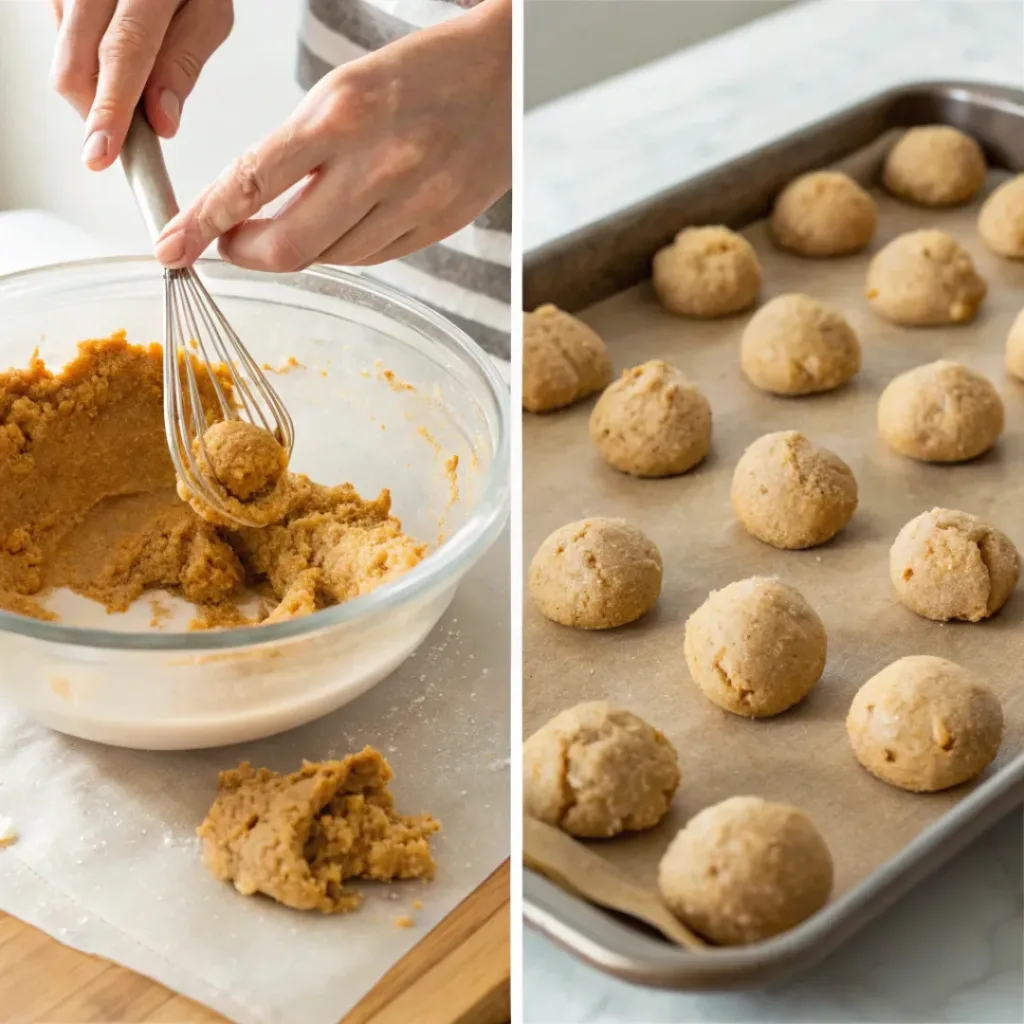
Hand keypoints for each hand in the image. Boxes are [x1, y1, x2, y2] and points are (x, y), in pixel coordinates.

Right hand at [49, 0, 233, 169]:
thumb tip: (161, 122)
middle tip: (121, 135)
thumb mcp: (209, 13)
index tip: (101, 153)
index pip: (123, 53)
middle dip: (95, 113)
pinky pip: (59, 35)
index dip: (110, 109)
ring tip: (128, 71)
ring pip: (63, 54)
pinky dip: (84, 56)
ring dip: (93, 85)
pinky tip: (108, 42)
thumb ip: (183, 65)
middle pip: (74, 62)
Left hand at [154, 0, 510, 269]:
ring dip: (299, 249)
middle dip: (246, 253)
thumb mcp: (348, 89)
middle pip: (289, 245)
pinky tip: (344, 225)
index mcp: (342, 114)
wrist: (508, 79)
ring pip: (330, 258)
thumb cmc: (423, 74)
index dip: (204, 222)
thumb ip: (302, 149)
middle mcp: (377, 165)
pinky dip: (345, 251)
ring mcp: (412, 203)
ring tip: (295, 219)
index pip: (252, 181)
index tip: (172, 246)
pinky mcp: (438, 228)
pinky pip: (373, 259)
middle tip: (229, 243)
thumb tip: (256, 206)